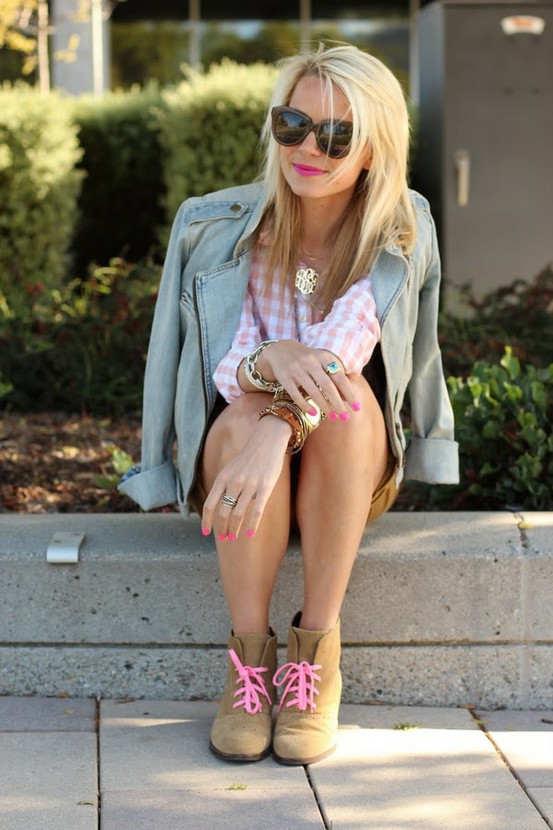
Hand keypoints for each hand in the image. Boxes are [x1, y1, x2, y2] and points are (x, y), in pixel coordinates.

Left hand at [201, 415, 290, 539]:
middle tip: (224, 538)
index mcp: (223, 477)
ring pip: (238, 514)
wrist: (268, 439)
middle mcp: (234, 482)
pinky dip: (252, 525)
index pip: (210, 504)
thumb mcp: (231, 468)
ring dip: (234, 529)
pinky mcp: (265, 487)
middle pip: (223, 512)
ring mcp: (250, 485)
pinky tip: (250, 533)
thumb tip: (222, 506)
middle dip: (221, 528)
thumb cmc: (249, 456)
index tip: (206, 532)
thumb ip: (225, 485)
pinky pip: (257, 510)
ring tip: (233, 538)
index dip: (206, 520)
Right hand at [257, 340, 358, 417]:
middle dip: (338, 403)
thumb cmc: (309, 360)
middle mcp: (311, 362)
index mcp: (324, 357)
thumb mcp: (323, 362)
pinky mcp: (285, 378)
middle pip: (327, 386)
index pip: (339, 377)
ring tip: (333, 416)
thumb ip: (335, 376)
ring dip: (324, 406)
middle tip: (345, 417)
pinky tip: (313, 413)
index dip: (349, 393)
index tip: (357, 407)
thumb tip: (347, 398)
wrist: (281, 350)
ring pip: (313, 391)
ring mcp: (297, 369)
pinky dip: (305, 405)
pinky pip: (296, 395)